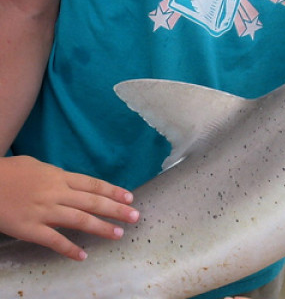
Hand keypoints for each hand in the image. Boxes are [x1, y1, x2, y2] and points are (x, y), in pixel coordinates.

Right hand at [0, 156, 139, 259]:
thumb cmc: (9, 172)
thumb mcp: (37, 166)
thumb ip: (57, 175)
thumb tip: (72, 182)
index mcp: (59, 177)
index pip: (93, 185)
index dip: (113, 191)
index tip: (130, 197)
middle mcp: (57, 193)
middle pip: (93, 202)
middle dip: (116, 209)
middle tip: (135, 216)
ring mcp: (44, 212)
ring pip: (80, 220)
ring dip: (101, 228)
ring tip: (119, 234)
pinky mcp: (30, 229)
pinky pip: (54, 240)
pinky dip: (69, 249)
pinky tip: (82, 256)